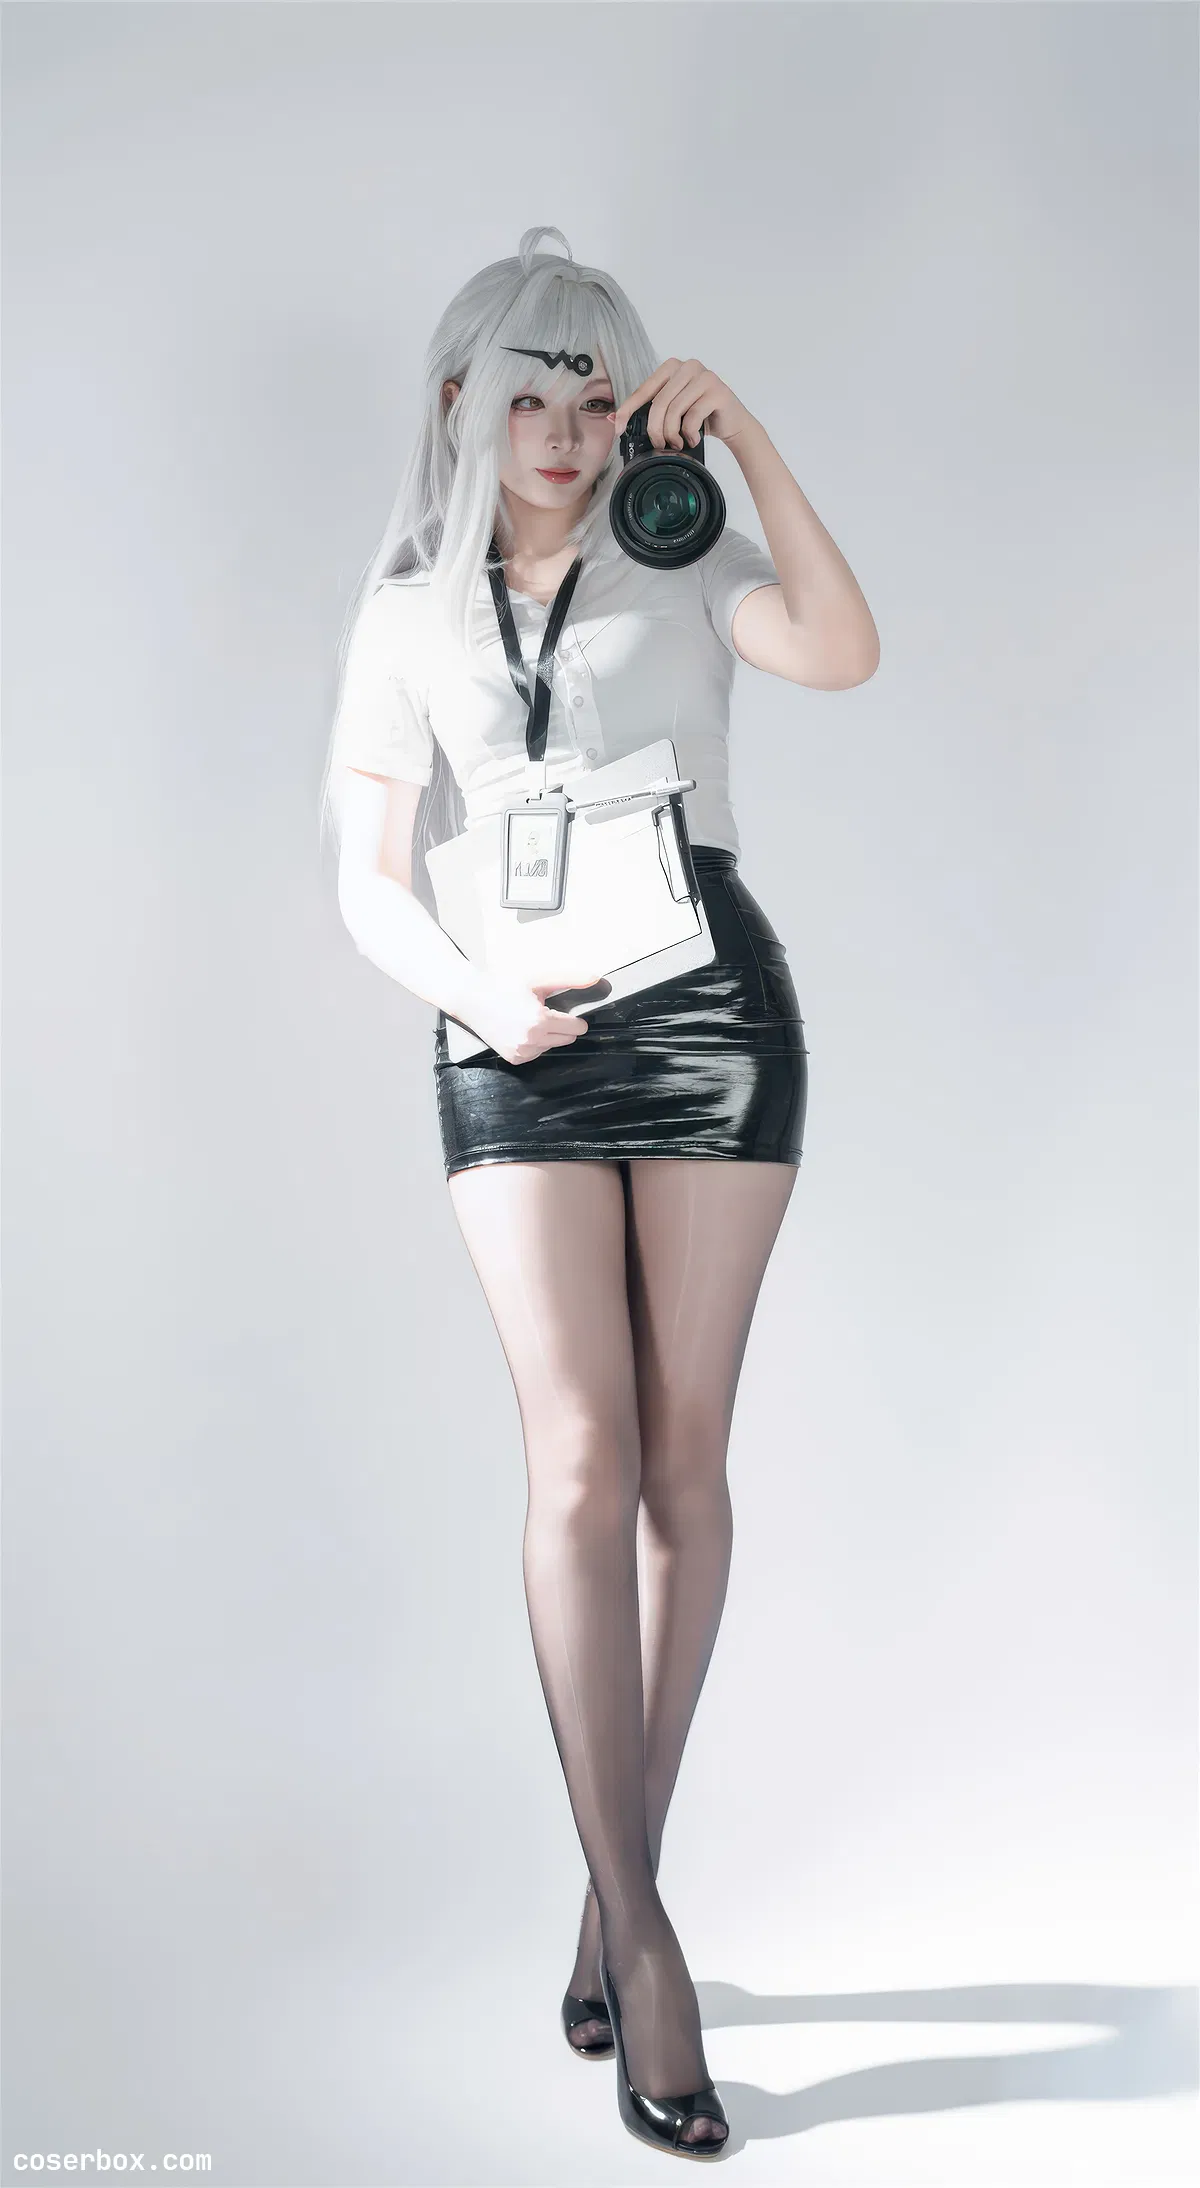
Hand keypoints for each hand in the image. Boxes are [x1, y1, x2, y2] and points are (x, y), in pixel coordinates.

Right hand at [458, 966, 603, 1066]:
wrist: (471, 998)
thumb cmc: (503, 985)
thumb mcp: (538, 979)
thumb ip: (570, 979)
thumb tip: (596, 979)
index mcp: (540, 1021)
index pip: (577, 1028)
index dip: (574, 1017)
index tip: (562, 1008)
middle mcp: (532, 1041)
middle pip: (567, 1039)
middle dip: (561, 1026)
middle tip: (542, 1010)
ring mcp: (522, 1053)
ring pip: (552, 1046)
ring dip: (548, 1035)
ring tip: (527, 1018)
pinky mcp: (514, 1059)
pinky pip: (537, 1053)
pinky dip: (534, 1043)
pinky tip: (520, 1029)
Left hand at [609, 359, 755, 449]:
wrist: (733, 424)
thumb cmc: (700, 417)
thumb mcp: (671, 413)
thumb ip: (646, 412)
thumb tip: (612, 419)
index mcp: (672, 367)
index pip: (644, 389)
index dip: (628, 410)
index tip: (618, 430)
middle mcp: (688, 366)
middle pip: (659, 402)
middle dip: (655, 430)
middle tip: (659, 445)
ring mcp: (705, 376)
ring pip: (675, 411)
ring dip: (672, 435)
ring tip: (677, 444)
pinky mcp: (718, 391)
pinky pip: (693, 417)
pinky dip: (689, 435)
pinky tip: (692, 439)